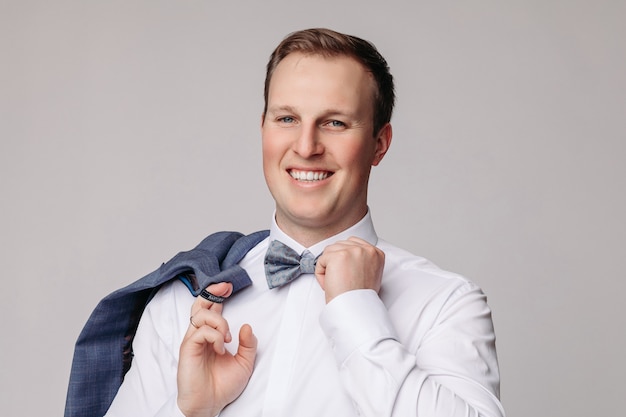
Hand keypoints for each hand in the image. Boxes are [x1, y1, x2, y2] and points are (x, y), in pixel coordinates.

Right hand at [177, 282, 256, 416]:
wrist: (209, 404)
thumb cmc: (223, 385)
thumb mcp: (244, 362)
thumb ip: (248, 344)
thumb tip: (247, 326)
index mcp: (211, 335)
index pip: (211, 308)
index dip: (218, 294)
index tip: (228, 287)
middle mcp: (200, 334)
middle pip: (200, 304)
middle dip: (212, 292)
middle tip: (225, 288)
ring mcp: (193, 341)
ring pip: (200, 314)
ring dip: (219, 321)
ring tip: (227, 338)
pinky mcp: (188, 349)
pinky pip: (200, 331)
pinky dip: (215, 336)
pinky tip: (221, 348)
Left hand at [315, 237, 384, 302]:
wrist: (355, 309)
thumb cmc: (359, 297)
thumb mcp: (370, 275)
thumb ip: (362, 261)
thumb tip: (347, 257)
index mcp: (376, 253)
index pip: (353, 243)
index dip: (345, 259)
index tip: (347, 274)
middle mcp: (367, 249)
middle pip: (340, 245)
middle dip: (335, 263)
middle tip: (341, 281)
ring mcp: (353, 250)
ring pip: (329, 252)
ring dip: (328, 268)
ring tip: (337, 283)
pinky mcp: (339, 255)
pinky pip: (321, 260)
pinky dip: (321, 274)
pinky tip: (330, 284)